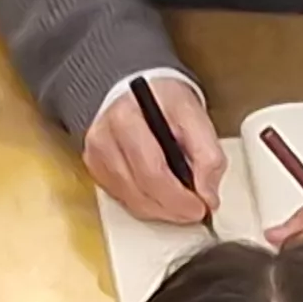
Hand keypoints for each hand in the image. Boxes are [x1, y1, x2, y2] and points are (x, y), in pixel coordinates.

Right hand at [83, 77, 221, 225]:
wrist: (139, 90)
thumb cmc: (164, 101)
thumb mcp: (194, 115)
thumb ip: (208, 154)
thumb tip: (208, 195)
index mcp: (128, 118)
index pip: (153, 170)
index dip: (179, 197)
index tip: (202, 206)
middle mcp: (105, 137)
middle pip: (140, 190)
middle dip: (173, 208)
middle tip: (196, 210)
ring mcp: (96, 154)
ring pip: (131, 200)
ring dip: (161, 210)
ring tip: (182, 205)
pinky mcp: (95, 168)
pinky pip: (123, 200)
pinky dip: (147, 204)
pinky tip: (162, 196)